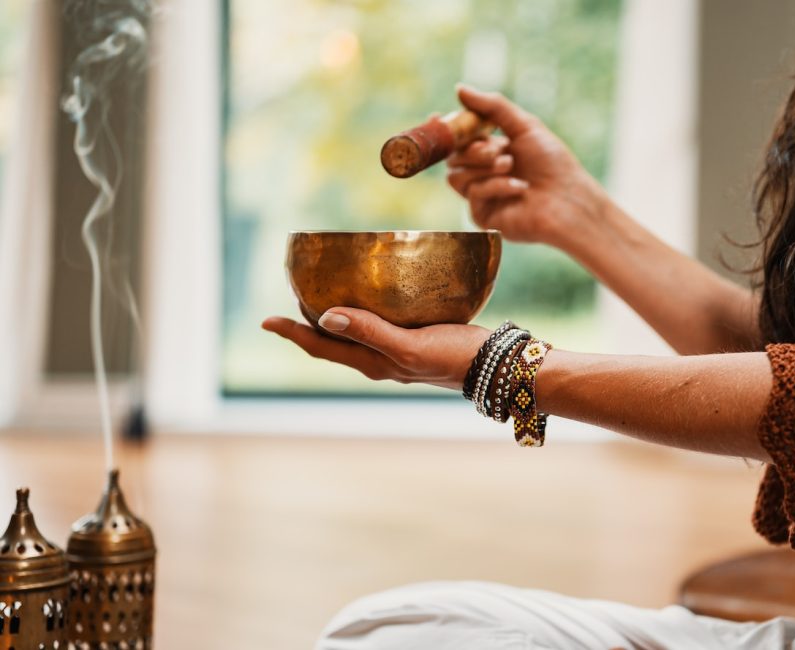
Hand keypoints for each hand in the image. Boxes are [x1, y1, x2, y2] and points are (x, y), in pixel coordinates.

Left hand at [262, 308, 488, 390]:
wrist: (498, 366)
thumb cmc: (455, 357)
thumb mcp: (410, 346)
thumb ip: (370, 331)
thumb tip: (326, 317)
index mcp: (373, 362)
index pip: (321, 347)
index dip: (292, 333)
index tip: (266, 320)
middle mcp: (380, 359)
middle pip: (333, 342)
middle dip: (308, 324)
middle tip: (290, 298)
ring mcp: (398, 351)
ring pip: (355, 334)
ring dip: (334, 317)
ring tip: (321, 294)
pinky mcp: (417, 339)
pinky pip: (378, 324)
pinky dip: (364, 311)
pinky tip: (374, 294)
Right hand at [447, 84, 610, 253]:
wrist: (569, 199)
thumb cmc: (553, 163)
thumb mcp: (524, 126)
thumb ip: (492, 107)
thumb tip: (459, 89)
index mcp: (492, 151)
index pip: (459, 140)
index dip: (447, 129)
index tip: (437, 116)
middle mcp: (484, 174)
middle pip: (453, 157)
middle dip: (473, 149)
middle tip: (499, 149)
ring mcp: (482, 196)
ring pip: (456, 176)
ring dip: (484, 167)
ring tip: (510, 166)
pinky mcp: (483, 217)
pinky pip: (472, 194)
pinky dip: (495, 186)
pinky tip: (519, 187)